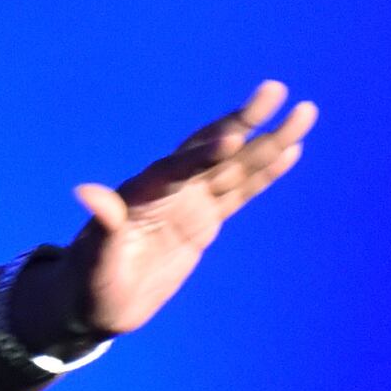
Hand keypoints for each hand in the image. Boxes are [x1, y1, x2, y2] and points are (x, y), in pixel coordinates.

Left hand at [49, 82, 315, 339]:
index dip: (204, 154)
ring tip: (304, 113)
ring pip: (237, 166)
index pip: (178, 168)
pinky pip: (241, 191)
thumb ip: (102, 227)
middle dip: (245, 121)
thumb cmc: (89, 282)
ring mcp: (190, 201)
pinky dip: (266, 172)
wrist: (97, 301)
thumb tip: (86, 192)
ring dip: (269, 141)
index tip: (233, 139)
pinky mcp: (205, 219)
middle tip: (274, 89)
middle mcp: (170, 187)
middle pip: (214, 150)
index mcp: (143, 193)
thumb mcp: (94, 261)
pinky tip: (290, 150)